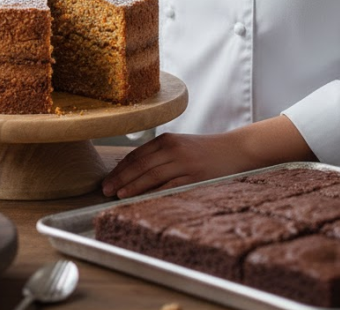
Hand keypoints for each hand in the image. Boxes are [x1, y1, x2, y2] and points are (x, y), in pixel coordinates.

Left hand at [101, 131, 253, 198]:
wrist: (235, 149)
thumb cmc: (204, 151)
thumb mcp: (180, 146)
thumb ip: (159, 155)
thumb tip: (132, 173)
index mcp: (167, 140)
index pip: (136, 155)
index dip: (119, 169)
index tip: (106, 180)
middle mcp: (173, 149)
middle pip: (140, 165)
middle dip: (120, 178)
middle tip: (105, 190)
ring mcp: (184, 163)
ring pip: (152, 175)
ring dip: (133, 186)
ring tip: (118, 195)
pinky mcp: (195, 177)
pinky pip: (170, 186)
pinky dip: (154, 193)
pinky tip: (143, 199)